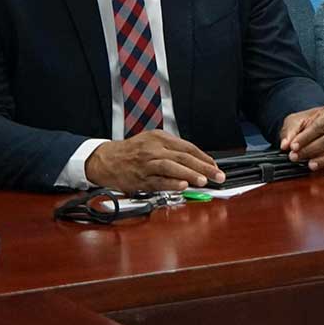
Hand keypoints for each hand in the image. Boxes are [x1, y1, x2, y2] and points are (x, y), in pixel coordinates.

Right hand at [84, 130, 224, 191]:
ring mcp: (146, 164)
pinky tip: (182, 186)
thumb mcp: (153, 142)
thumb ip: (174, 150)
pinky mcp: (139, 178)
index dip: (204, 158)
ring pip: (171, 167)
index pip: (188, 147)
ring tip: (203, 180)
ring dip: (189, 174)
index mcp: (160, 138)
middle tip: (217, 175)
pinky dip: (171, 183)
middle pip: (183, 157)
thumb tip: (198, 162)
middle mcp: (154, 149)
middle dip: (203, 167)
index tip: (215, 166)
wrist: (106, 159)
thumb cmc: (132, 152)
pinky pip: (157, 181)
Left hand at [279, 105, 323, 175]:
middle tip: (296, 157)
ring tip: (310, 165)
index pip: (320, 126)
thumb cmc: (308, 123)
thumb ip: (290, 131)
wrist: (317, 128)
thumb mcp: (296, 121)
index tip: (293, 147)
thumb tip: (285, 144)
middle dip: (311, 150)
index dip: (305, 138)